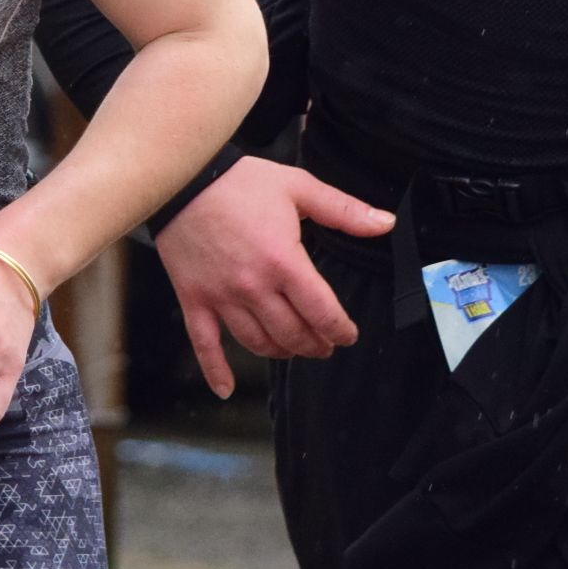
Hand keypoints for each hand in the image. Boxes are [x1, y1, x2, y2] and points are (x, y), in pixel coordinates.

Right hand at [154, 158, 394, 398]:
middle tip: (325, 345)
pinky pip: (205, 344)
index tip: (347, 335)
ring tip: (294, 349)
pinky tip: (226, 388)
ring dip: (282, 352)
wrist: (182, 180)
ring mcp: (222, 297)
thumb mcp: (298, 187)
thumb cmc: (240, 182)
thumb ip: (343, 210)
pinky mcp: (195, 300)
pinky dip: (216, 370)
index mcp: (283, 261)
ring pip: (258, 343)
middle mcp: (253, 287)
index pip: (322, 312)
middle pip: (293, 334)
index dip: (340, 330)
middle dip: (315, 345)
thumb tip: (385, 223)